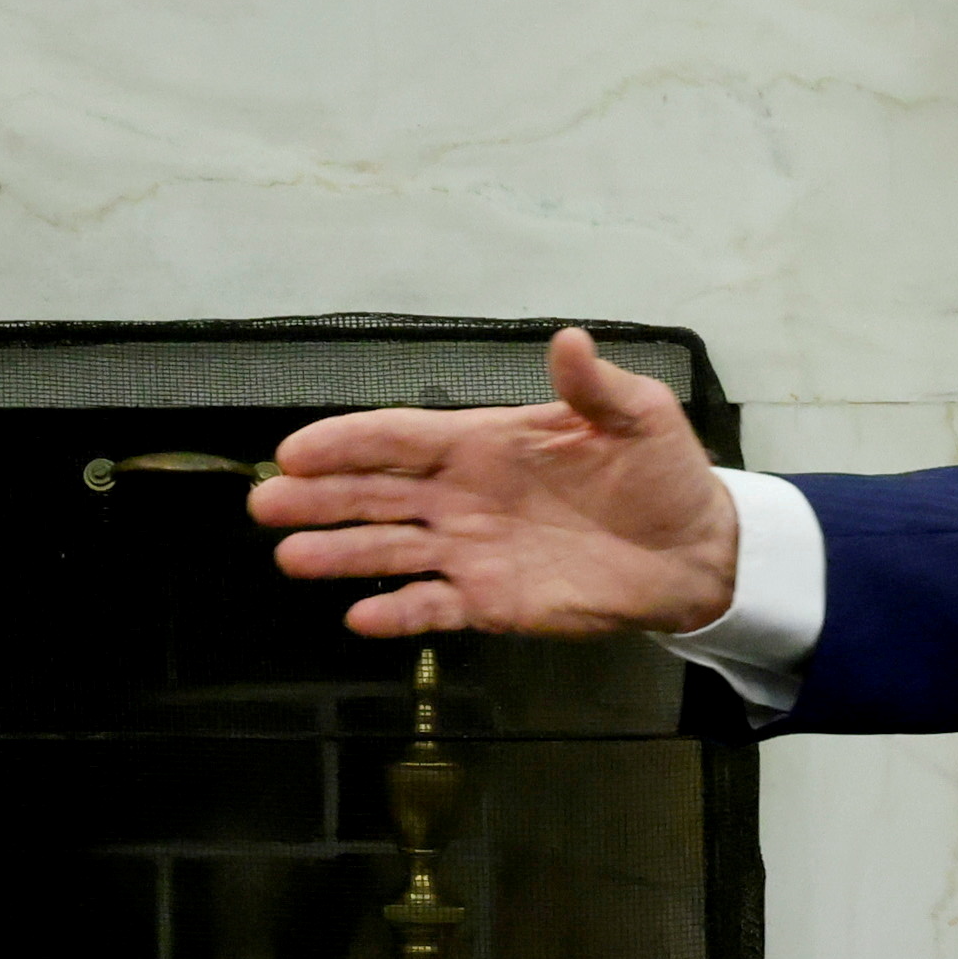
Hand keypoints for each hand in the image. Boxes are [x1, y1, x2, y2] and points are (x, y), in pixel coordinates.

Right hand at [249, 328, 742, 641]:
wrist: (694, 548)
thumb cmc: (661, 473)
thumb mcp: (637, 415)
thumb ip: (594, 385)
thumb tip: (569, 340)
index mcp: (484, 443)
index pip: (400, 440)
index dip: (347, 443)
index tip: (295, 449)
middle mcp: (462, 496)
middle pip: (376, 495)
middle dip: (319, 498)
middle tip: (263, 503)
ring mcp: (471, 551)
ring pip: (390, 551)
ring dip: (339, 554)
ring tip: (289, 557)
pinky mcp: (491, 602)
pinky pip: (432, 608)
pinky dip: (396, 614)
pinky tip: (358, 618)